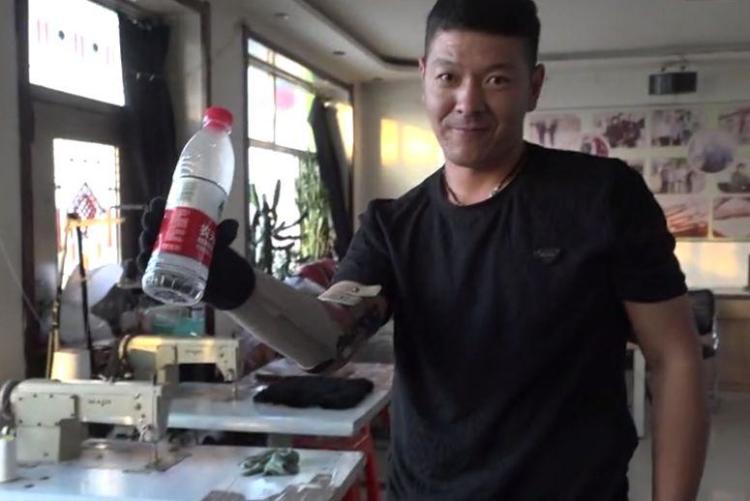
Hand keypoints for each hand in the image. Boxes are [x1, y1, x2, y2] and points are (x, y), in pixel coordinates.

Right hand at [137, 197, 255, 309]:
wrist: (220, 278)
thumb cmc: (215, 252)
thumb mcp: (220, 242)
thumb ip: (225, 234)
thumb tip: (233, 224)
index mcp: (176, 225)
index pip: (162, 212)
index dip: (156, 207)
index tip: (157, 203)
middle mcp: (165, 238)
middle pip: (151, 227)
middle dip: (149, 222)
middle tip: (151, 220)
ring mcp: (161, 255)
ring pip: (147, 245)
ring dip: (144, 241)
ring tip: (148, 238)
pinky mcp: (160, 273)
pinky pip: (145, 267)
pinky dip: (141, 263)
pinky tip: (142, 259)